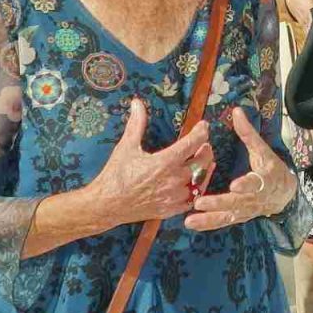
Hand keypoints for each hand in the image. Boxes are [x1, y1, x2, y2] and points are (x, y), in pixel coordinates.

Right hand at [84, 100, 206, 227]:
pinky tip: (196, 183)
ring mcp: (174, 196)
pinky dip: (198, 189)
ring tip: (205, 162)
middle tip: (204, 144)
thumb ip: (137, 124)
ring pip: (201, 181)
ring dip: (205, 170)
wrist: (107, 204)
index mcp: (165, 162)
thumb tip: (137, 103)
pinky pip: (193, 199)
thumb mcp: (126, 146)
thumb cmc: (116, 175)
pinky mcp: (171, 209)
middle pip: (202, 161)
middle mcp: (174, 179)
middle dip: (206, 150)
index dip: (201, 131)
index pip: (193, 142)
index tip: (203, 126)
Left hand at [186, 111, 299, 232]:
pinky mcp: (239, 217)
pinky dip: (208, 224)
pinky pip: (223, 222)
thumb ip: (248, 133)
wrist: (284, 194)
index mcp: (263, 179)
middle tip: (200, 203)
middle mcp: (254, 198)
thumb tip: (236, 111)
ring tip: (190, 221)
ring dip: (208, 219)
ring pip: (227, 216)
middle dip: (218, 204)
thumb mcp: (263, 150)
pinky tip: (193, 225)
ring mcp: (246, 210)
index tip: (234, 185)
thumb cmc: (272, 168)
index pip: (255, 182)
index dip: (245, 184)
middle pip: (236, 202)